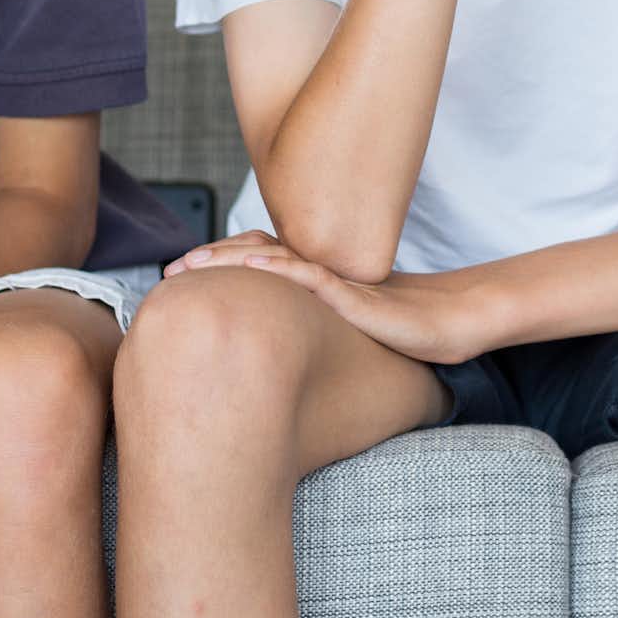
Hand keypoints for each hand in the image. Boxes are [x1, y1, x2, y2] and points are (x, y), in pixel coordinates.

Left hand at [168, 229, 488, 365]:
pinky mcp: (355, 293)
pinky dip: (280, 268)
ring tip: (194, 263)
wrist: (450, 326)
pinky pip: (312, 276)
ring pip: (274, 260)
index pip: (253, 263)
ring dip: (230, 259)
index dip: (214, 266)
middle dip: (208, 261)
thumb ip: (304, 334)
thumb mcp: (338, 336)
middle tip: (167, 272)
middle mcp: (318, 274)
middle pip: (253, 256)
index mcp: (310, 282)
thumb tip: (264, 361)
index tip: (175, 277)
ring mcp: (335, 280)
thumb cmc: (399, 333)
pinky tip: (252, 266)